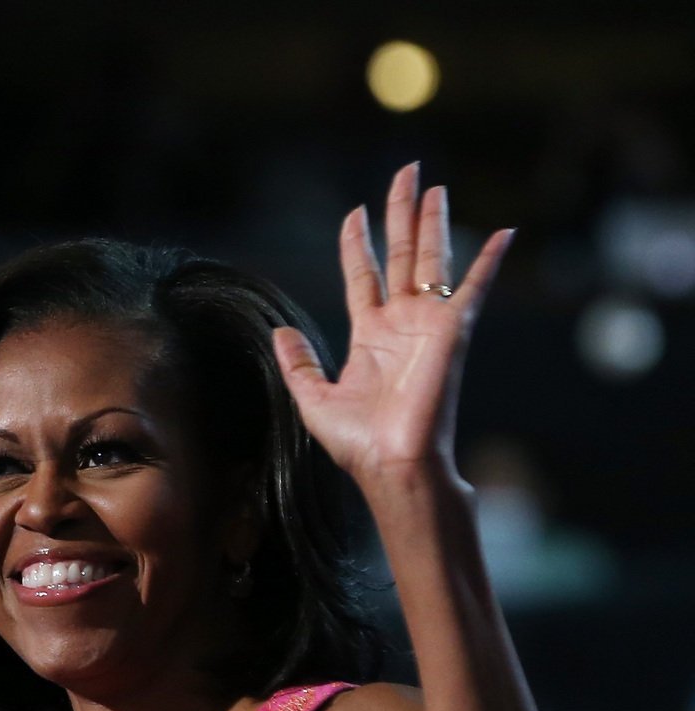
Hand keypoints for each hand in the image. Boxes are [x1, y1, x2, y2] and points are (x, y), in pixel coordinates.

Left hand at [270, 162, 513, 488]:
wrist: (391, 464)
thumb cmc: (357, 442)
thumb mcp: (313, 399)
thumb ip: (298, 364)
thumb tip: (280, 332)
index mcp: (369, 335)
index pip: (364, 275)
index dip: (358, 243)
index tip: (355, 213)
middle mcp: (400, 322)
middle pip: (401, 254)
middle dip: (401, 213)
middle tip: (405, 173)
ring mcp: (427, 324)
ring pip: (431, 258)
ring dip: (432, 221)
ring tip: (432, 185)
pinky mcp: (452, 331)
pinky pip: (475, 288)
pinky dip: (490, 261)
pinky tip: (505, 233)